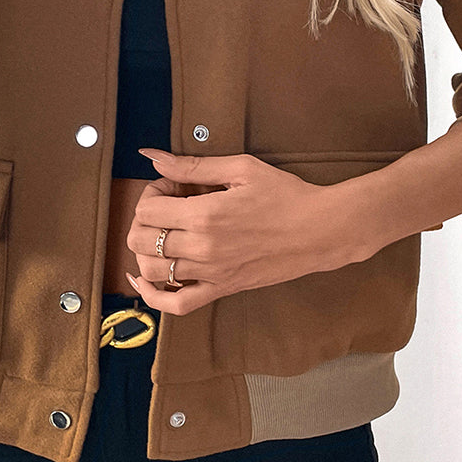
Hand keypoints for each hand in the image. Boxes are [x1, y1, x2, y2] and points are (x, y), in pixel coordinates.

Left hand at [124, 149, 367, 314]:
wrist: (320, 230)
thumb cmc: (285, 195)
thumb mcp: (240, 169)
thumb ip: (192, 165)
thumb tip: (152, 156)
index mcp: (205, 215)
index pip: (147, 209)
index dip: (151, 192)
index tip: (171, 186)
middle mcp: (203, 249)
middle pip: (140, 239)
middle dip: (142, 219)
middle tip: (164, 207)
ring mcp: (211, 274)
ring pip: (151, 271)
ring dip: (144, 250)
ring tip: (160, 234)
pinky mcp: (222, 289)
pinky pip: (176, 305)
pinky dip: (152, 296)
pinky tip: (144, 280)